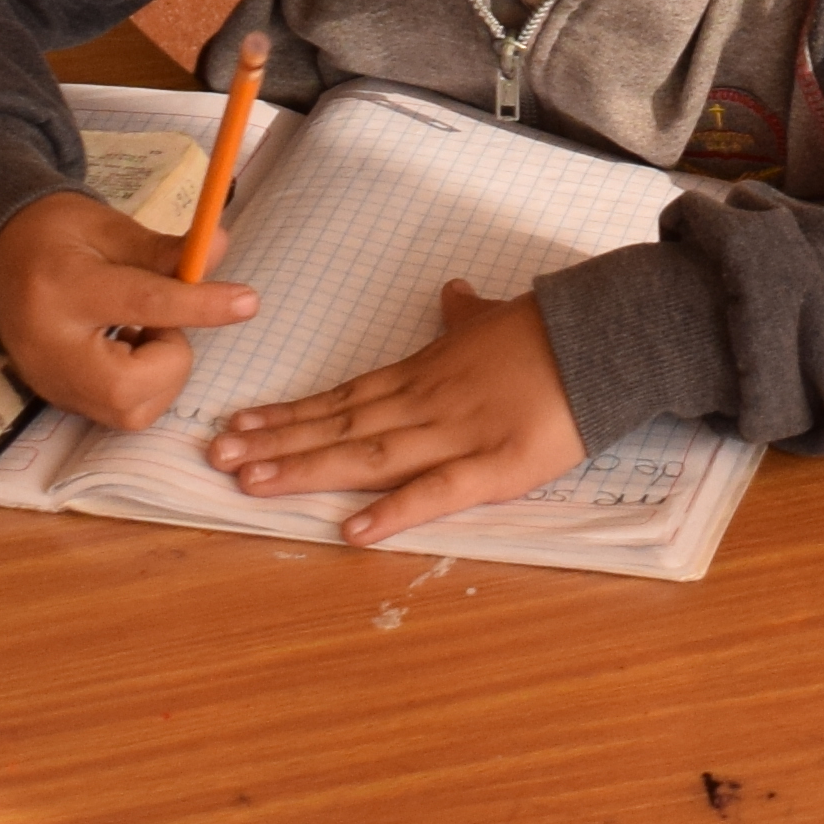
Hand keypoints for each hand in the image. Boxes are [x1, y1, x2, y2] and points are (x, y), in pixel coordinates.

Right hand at [0, 188, 255, 428]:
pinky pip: (120, 412)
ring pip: (131, 409)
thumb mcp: (108, 228)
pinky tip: (124, 350)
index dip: (200, 304)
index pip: (143, 303)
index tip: (248, 301)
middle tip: (156, 319)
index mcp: (64, 287)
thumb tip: (221, 247)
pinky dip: (142, 386)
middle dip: (170, 357)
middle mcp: (51, 347)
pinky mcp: (58, 400)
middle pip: (131, 385)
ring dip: (159, 373)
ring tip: (137, 331)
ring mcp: (50, 382)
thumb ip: (165, 249)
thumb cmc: (56, 237)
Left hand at [205, 280, 585, 537]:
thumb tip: (450, 293)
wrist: (606, 335)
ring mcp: (457, 433)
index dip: (287, 415)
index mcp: (424, 371)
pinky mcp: (498, 466)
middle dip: (276, 443)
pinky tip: (353, 530)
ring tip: (252, 482)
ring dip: (308, 469)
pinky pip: (438, 490)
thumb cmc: (549, 329)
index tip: (236, 426)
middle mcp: (426, 402)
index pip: (341, 397)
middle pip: (339, 426)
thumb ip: (465, 315)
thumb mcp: (496, 316)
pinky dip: (395, 511)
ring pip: (369, 455)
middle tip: (217, 458)